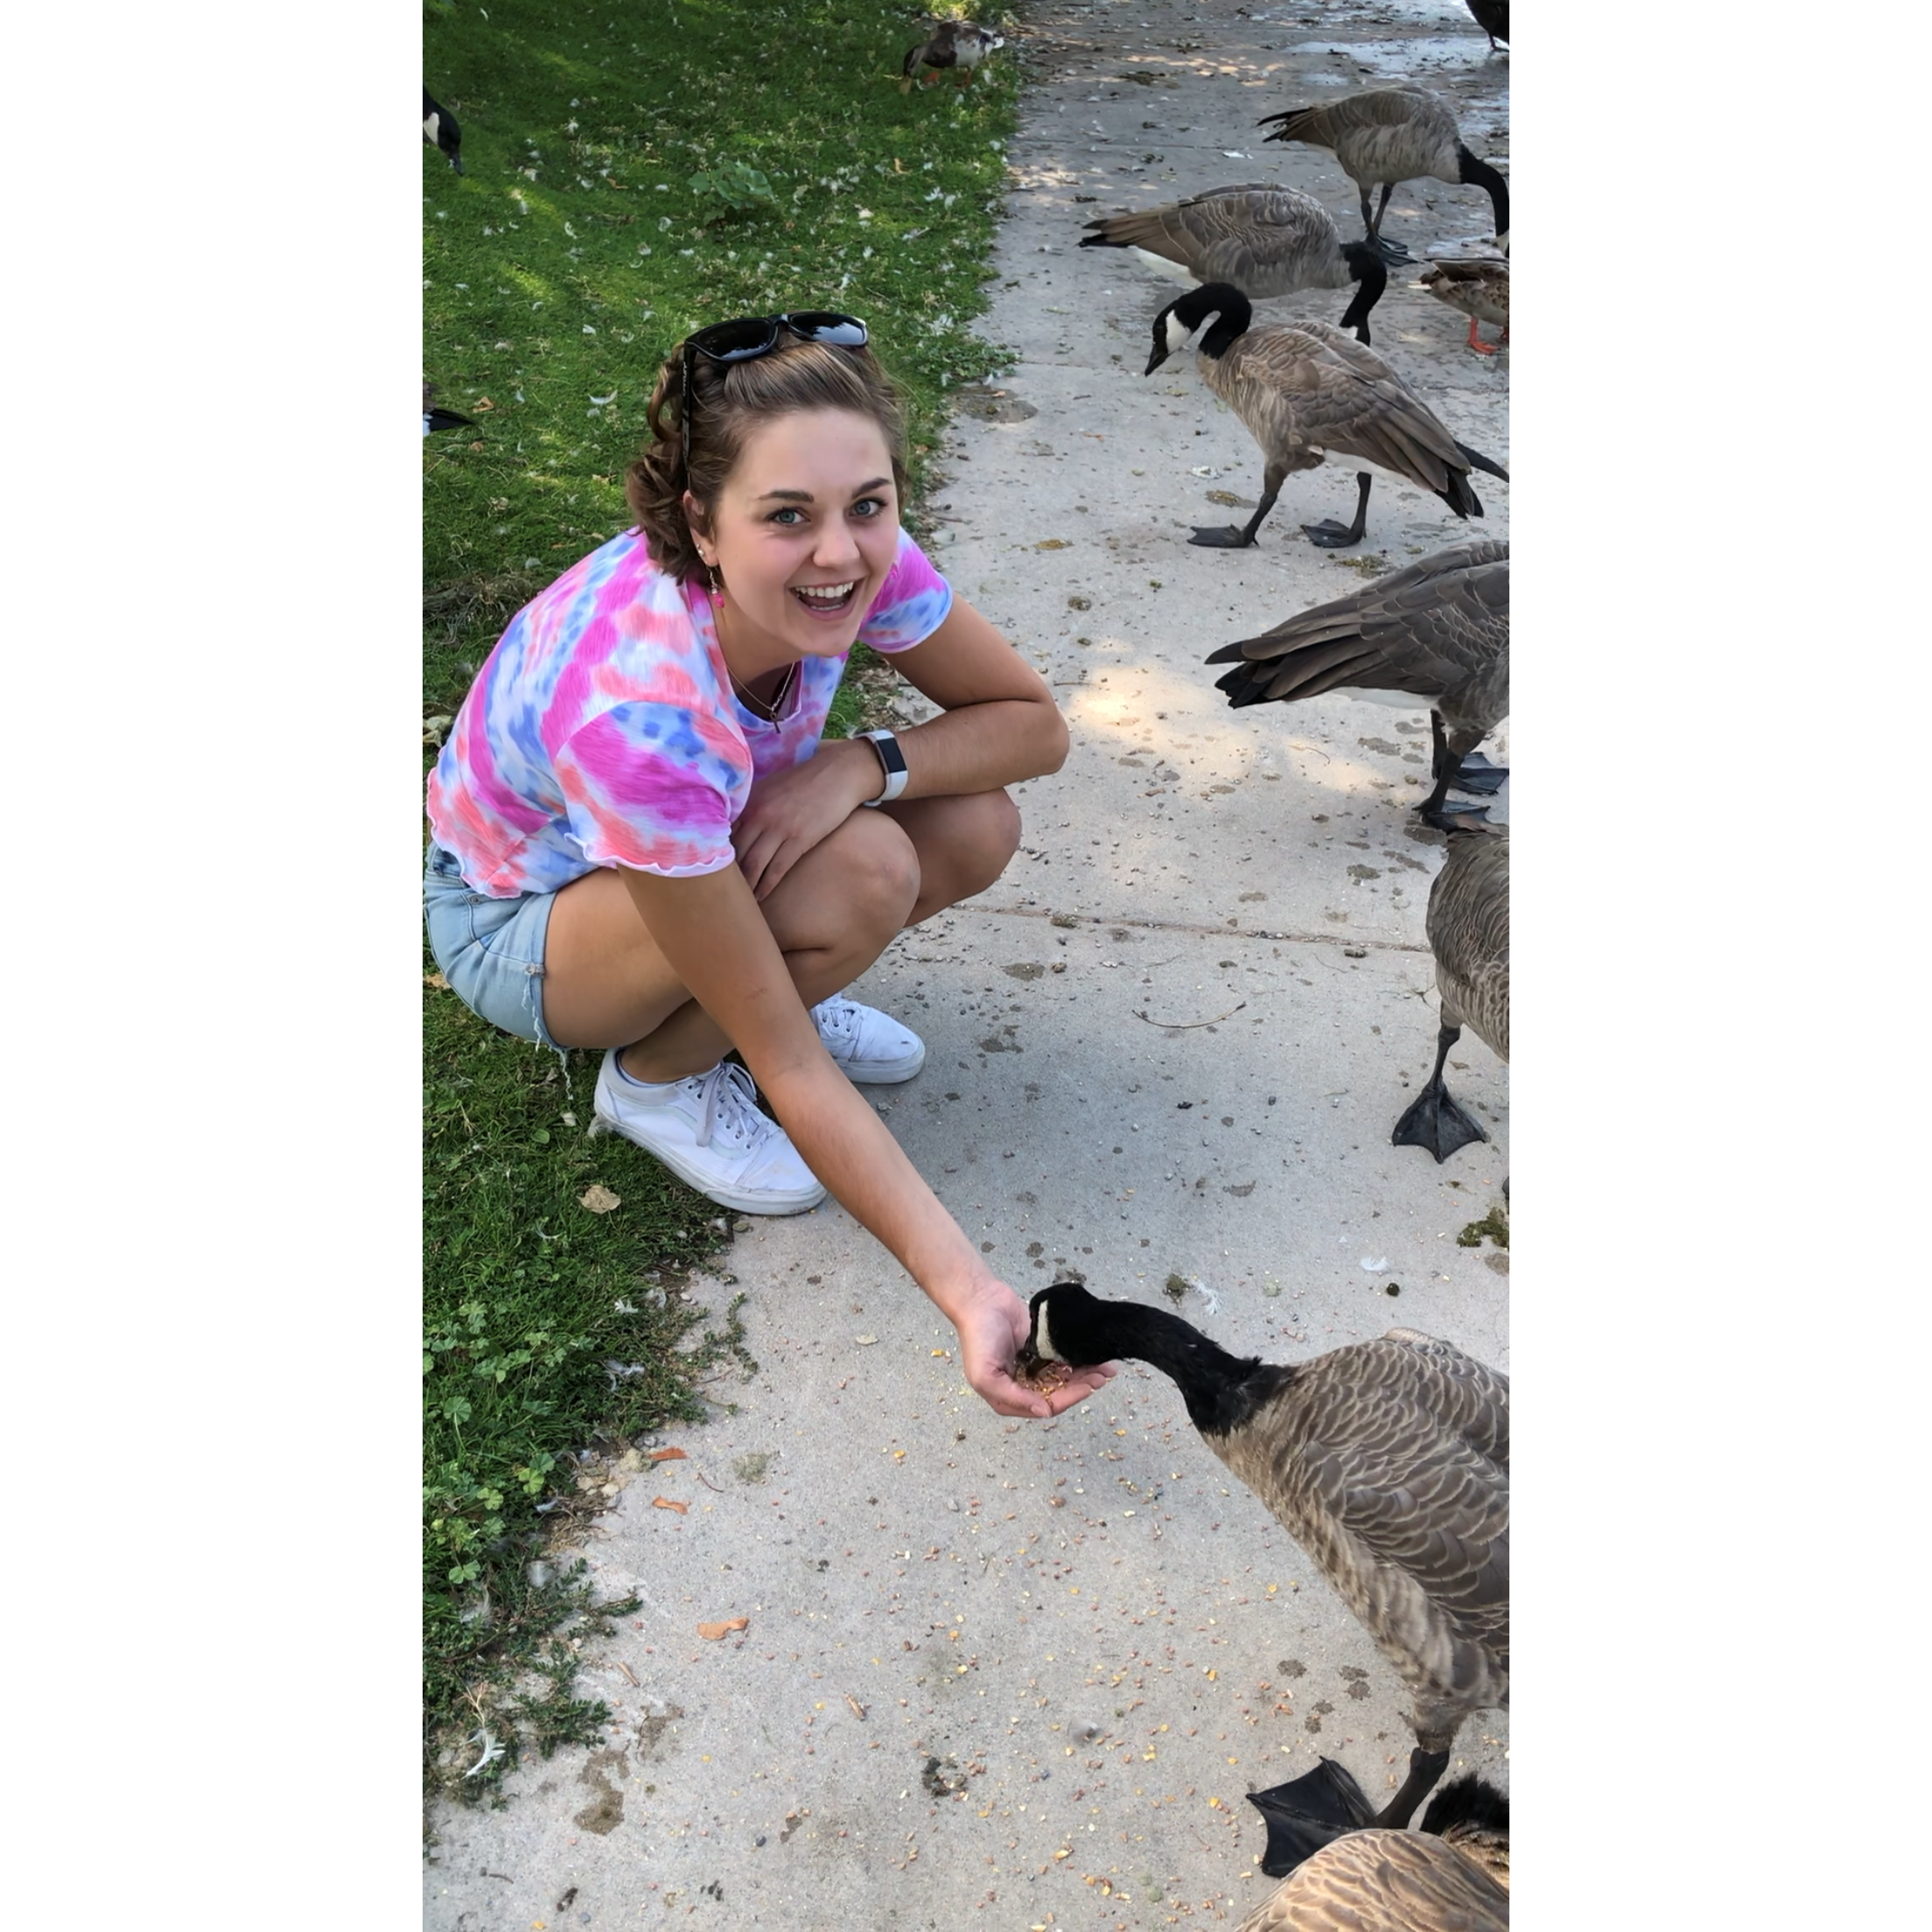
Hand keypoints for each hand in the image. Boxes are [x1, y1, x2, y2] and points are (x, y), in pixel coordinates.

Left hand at [733, 740, 880, 899]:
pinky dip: (766, 886)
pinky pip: (777, 869)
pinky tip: (761, 898)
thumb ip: (752, 807)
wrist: (839, 773)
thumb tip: (736, 828)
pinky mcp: (800, 839)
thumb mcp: (771, 787)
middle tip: (722, 894)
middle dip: (728, 877)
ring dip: (746, 887)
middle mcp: (759, 815)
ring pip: (753, 865)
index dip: (718, 858)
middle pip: (736, 853)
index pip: (724, 836)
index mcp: (750, 802)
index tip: (714, 874)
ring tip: (741, 904)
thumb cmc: (805, 780)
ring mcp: (779, 827)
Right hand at [950, 1283, 1114, 1420]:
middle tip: (1101, 1378)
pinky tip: (1096, 1358)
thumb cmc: (979, 1338)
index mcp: (1009, 1398)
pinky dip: (1080, 1360)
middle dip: (1082, 1387)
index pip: (1045, 1405)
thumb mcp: (985, 1375)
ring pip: (1065, 1377)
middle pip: (1059, 1393)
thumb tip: (1044, 1412)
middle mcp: (1024, 1386)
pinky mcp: (1042, 1348)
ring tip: (1105, 1369)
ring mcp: (1035, 1366)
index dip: (1068, 1399)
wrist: (982, 1299)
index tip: (1087, 1388)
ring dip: (1085, 1375)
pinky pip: (1064, 1358)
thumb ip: (1013, 1397)